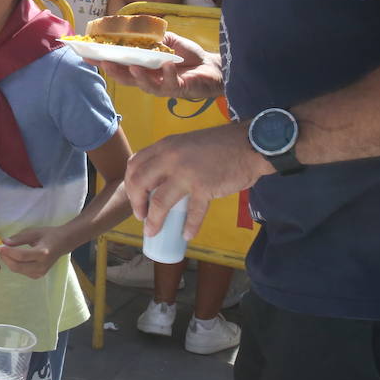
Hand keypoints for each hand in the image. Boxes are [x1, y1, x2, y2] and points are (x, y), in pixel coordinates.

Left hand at [0, 225, 77, 278]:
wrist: (62, 243)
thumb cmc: (48, 235)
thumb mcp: (33, 232)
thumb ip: (18, 238)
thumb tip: (4, 242)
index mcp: (42, 253)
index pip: (21, 256)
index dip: (8, 252)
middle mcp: (42, 265)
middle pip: (18, 266)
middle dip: (5, 258)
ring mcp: (41, 272)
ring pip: (18, 270)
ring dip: (8, 262)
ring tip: (4, 252)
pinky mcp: (38, 275)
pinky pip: (22, 272)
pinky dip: (14, 265)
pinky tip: (12, 257)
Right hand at [88, 32, 223, 100]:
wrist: (213, 67)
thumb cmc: (188, 56)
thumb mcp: (168, 41)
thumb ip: (152, 38)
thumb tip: (134, 29)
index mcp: (143, 68)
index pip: (119, 65)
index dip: (103, 61)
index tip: (86, 54)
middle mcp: (149, 79)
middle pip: (126, 79)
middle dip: (113, 71)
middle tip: (103, 61)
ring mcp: (163, 86)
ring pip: (145, 85)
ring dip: (137, 76)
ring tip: (131, 66)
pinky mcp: (178, 89)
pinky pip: (170, 84)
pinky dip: (167, 74)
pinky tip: (166, 65)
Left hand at [125, 122, 271, 239]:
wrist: (250, 144)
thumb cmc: (220, 146)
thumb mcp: (187, 144)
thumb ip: (171, 157)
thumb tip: (158, 180)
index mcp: (165, 145)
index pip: (134, 164)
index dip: (130, 183)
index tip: (134, 197)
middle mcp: (171, 157)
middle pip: (140, 183)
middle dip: (136, 203)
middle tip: (141, 216)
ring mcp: (187, 173)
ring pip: (160, 202)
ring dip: (154, 220)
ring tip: (152, 231)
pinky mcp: (205, 187)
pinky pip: (193, 212)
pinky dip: (189, 226)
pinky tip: (186, 235)